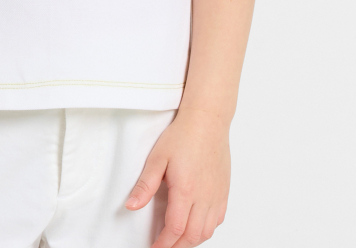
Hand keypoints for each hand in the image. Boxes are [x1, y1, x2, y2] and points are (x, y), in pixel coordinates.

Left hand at [125, 108, 230, 246]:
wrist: (208, 121)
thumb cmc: (183, 135)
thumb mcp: (157, 158)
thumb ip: (145, 185)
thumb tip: (131, 206)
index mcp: (186, 190)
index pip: (175, 229)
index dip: (163, 244)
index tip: (154, 247)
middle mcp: (205, 197)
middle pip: (192, 237)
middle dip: (176, 246)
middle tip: (163, 246)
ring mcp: (217, 195)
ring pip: (207, 232)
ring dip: (191, 240)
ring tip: (177, 239)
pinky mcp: (224, 191)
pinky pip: (218, 220)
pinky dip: (206, 229)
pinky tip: (196, 225)